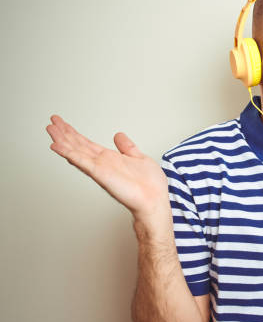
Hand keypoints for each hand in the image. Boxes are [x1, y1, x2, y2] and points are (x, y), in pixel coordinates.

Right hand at [46, 115, 169, 221]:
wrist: (153, 200)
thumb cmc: (149, 185)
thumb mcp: (139, 158)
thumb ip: (127, 147)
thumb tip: (119, 135)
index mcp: (110, 159)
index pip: (87, 144)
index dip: (75, 134)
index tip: (63, 124)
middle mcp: (102, 163)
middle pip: (78, 145)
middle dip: (64, 133)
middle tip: (52, 121)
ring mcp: (100, 168)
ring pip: (76, 151)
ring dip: (62, 140)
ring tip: (50, 129)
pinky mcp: (100, 174)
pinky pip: (81, 162)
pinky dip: (69, 153)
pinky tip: (57, 145)